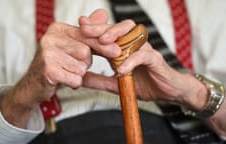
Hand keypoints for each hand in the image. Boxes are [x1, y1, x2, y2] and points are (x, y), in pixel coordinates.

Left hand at [79, 9, 207, 111]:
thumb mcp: (116, 84)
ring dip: (116, 36)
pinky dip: (131, 61)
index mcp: (123, 49)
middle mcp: (134, 45)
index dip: (94, 29)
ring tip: (103, 42)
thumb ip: (99, 80)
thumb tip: (80, 79)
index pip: (108, 34)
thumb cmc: (144, 84)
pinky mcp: (155, 59)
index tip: (80, 26)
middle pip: (118, 28)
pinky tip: (121, 69)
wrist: (167, 92)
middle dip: (101, 28)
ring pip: (132, 34)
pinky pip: (143, 55)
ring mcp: (145, 50)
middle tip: (86, 29)